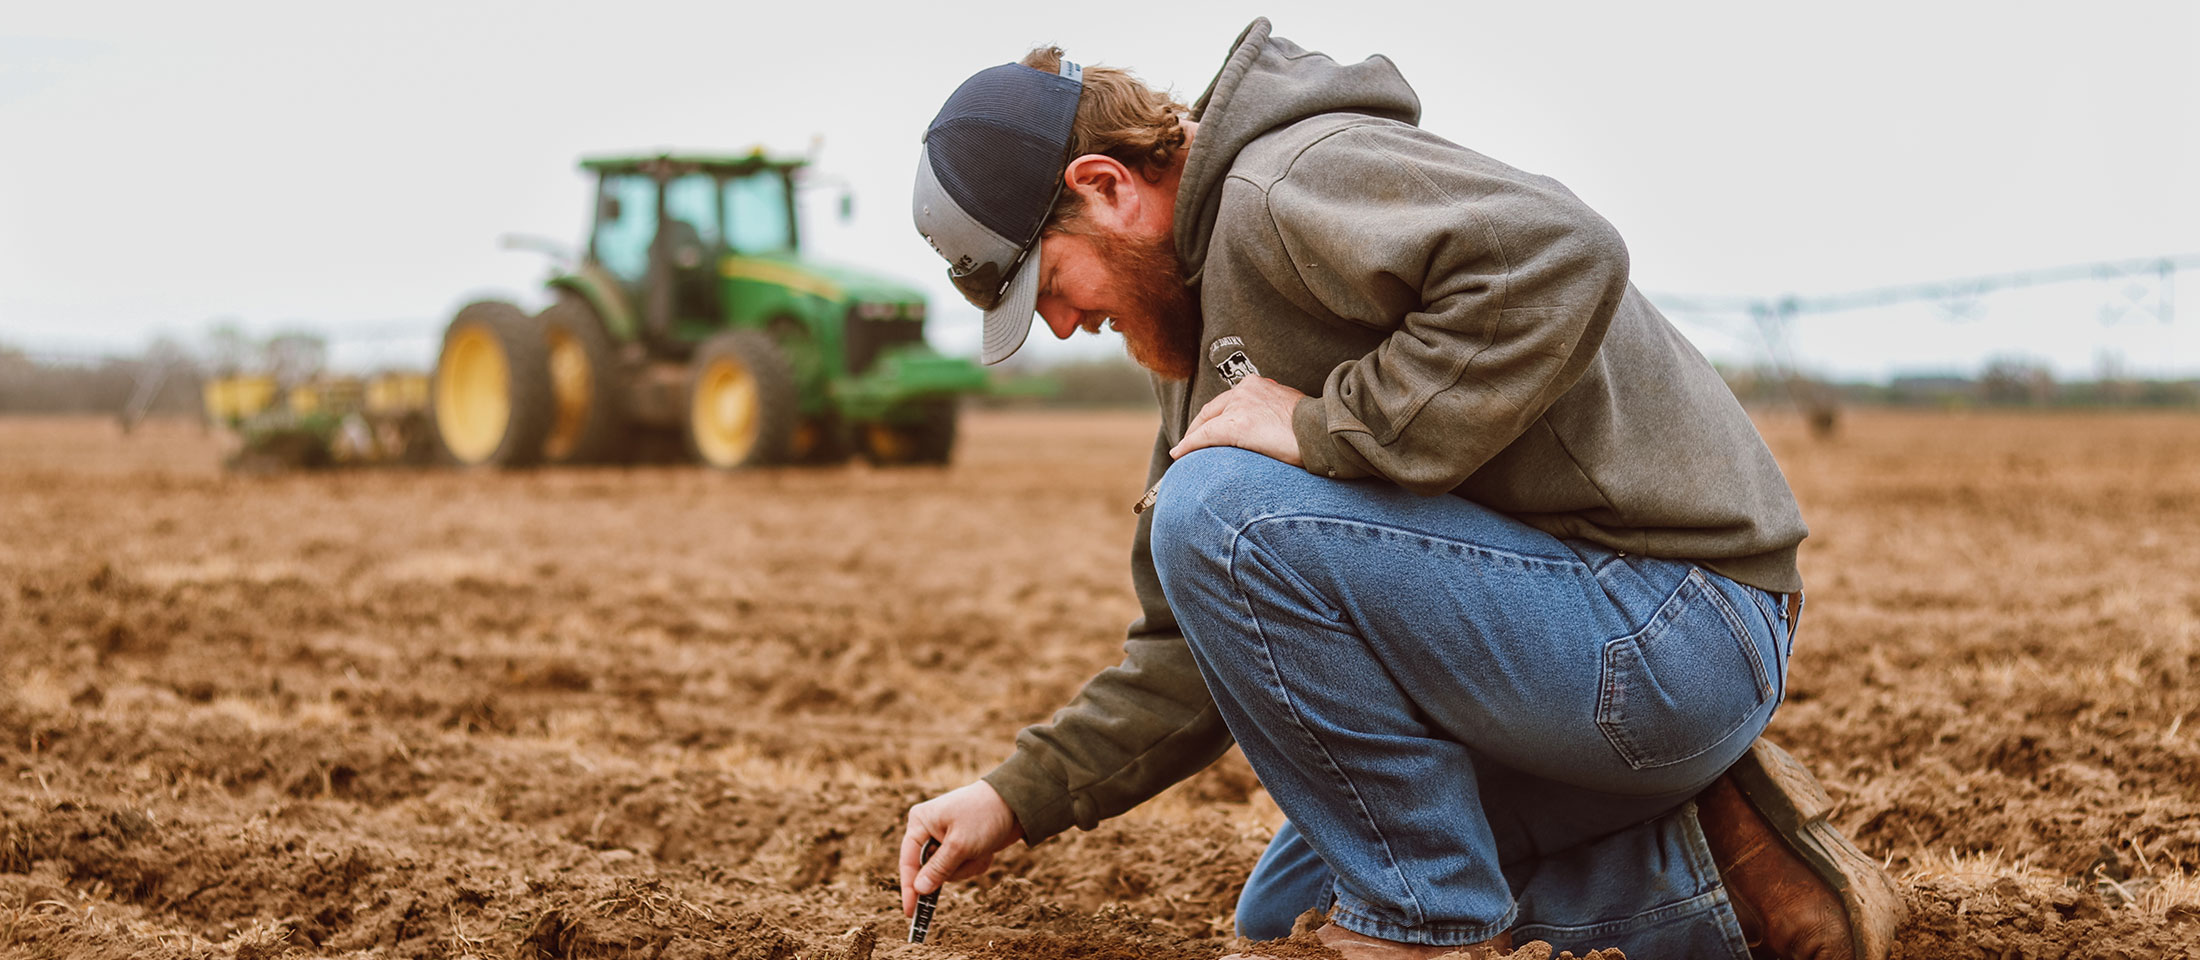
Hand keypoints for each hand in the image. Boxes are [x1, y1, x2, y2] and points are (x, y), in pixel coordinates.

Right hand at [899, 780, 1023, 915]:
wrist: (1017, 802)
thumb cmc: (984, 815)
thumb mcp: (959, 845)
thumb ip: (938, 869)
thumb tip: (919, 890)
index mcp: (920, 822)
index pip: (908, 861)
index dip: (909, 888)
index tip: (911, 913)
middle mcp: (929, 830)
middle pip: (931, 870)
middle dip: (954, 869)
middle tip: (968, 855)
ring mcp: (946, 838)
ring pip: (949, 872)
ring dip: (968, 866)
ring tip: (981, 848)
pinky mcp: (962, 846)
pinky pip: (964, 868)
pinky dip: (976, 863)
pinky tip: (986, 849)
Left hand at [1170, 377, 1305, 464]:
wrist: (1324, 432)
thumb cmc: (1314, 429)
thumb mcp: (1289, 413)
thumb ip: (1272, 415)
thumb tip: (1267, 430)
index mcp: (1259, 385)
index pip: (1228, 401)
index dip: (1215, 417)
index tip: (1210, 429)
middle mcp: (1246, 390)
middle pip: (1212, 409)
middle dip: (1199, 426)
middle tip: (1191, 443)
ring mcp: (1239, 406)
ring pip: (1206, 423)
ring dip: (1193, 438)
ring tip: (1184, 452)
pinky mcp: (1235, 425)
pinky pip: (1203, 436)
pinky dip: (1189, 445)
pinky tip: (1179, 454)